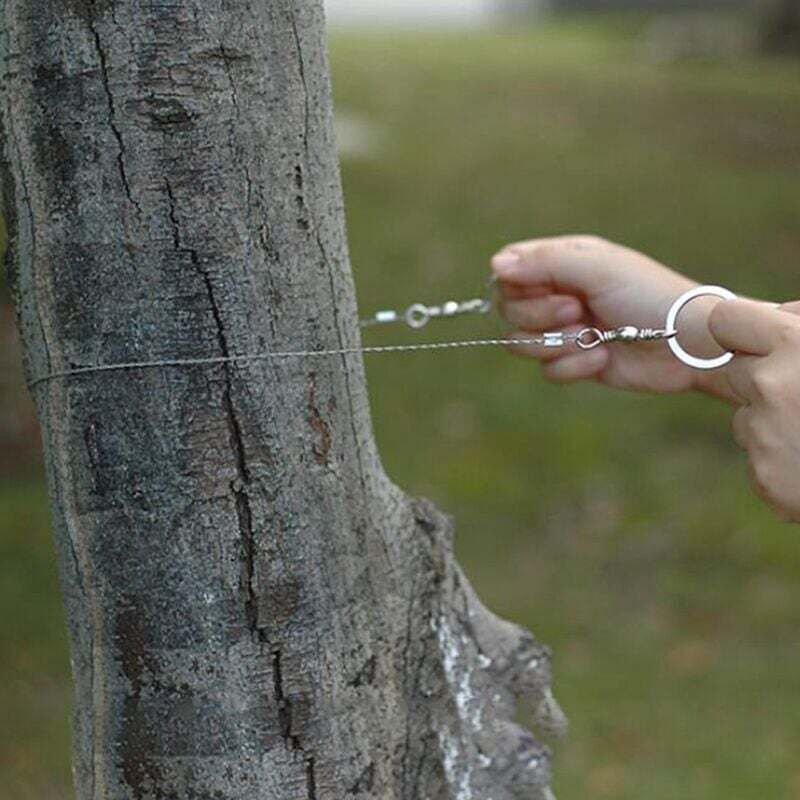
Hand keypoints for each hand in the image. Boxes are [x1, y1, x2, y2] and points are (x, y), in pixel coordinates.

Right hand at [491, 235, 728, 394]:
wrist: (687, 344)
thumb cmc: (648, 296)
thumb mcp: (597, 269)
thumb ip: (544, 263)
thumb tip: (495, 265)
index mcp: (563, 262)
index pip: (509, 270)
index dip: (516, 285)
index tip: (544, 289)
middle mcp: (558, 293)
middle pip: (509, 309)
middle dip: (539, 317)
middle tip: (577, 312)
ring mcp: (565, 329)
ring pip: (521, 343)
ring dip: (556, 345)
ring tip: (591, 339)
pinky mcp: (575, 361)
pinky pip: (547, 370)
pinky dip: (573, 367)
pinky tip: (603, 358)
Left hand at [709, 299, 799, 522]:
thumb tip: (774, 314)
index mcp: (796, 345)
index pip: (724, 320)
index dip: (740, 329)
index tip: (753, 340)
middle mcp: (770, 386)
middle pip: (736, 371)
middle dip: (764, 379)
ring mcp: (764, 435)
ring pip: (745, 417)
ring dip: (772, 422)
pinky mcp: (764, 477)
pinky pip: (759, 458)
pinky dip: (782, 461)